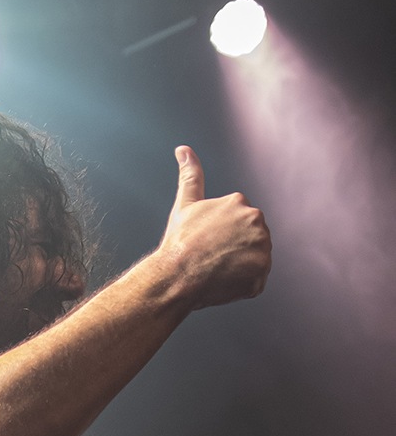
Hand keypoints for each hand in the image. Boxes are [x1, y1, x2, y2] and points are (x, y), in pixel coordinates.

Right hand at [158, 146, 271, 308]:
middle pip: (250, 242)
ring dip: (238, 270)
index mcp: (239, 202)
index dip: (221, 240)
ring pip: (254, 262)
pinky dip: (241, 287)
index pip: (238, 227)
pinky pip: (255, 282)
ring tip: (216, 272)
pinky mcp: (261, 271)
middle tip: (211, 260)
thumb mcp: (185, 204)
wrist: (175, 275)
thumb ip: (190, 175)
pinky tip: (223, 283)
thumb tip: (183, 148)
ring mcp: (261, 246)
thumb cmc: (178, 243)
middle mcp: (255, 219)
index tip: (206, 245)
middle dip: (234, 253)